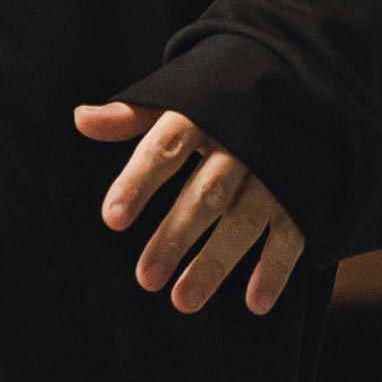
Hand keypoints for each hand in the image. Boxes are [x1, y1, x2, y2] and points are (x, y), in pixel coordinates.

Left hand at [73, 100, 305, 315]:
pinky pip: (291, 233)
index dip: (138, 182)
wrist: (294, 78)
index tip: (111, 218)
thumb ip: (131, 115)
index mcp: (202, 114)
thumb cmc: (218, 99)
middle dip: (176, 236)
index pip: (165, 147)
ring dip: (215, 262)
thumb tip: (80, 118)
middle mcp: (239, 143)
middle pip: (205, 193)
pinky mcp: (301, 194)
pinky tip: (254, 303)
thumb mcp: (178, 97)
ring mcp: (274, 170)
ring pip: (244, 220)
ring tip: (181, 301)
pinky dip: (275, 268)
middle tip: (144, 279)